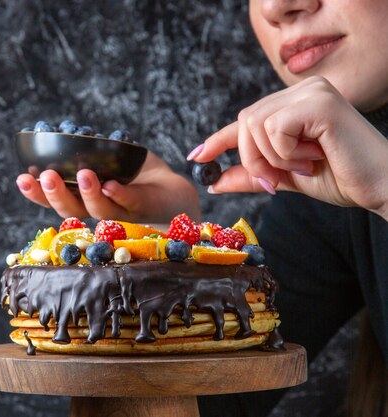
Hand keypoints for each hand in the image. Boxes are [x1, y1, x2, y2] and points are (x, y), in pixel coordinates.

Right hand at [16, 152, 200, 222]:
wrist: (173, 195)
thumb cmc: (136, 178)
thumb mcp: (108, 159)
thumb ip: (88, 148)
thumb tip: (64, 127)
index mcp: (84, 199)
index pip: (54, 199)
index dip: (36, 193)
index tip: (21, 179)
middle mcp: (99, 210)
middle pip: (71, 208)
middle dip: (55, 194)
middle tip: (44, 176)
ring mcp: (121, 211)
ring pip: (99, 209)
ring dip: (88, 192)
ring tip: (83, 174)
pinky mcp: (144, 206)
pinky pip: (130, 201)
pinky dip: (120, 194)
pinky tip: (111, 184)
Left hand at [192, 76, 387, 219]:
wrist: (379, 187)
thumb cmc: (341, 178)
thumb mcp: (284, 177)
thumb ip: (252, 174)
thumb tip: (213, 181)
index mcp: (295, 104)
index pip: (247, 119)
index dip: (218, 139)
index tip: (196, 156)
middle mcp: (302, 90)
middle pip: (245, 120)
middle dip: (250, 158)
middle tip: (273, 183)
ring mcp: (312, 92)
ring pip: (255, 124)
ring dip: (270, 158)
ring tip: (302, 166)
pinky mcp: (319, 102)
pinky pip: (275, 128)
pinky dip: (284, 152)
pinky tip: (312, 157)